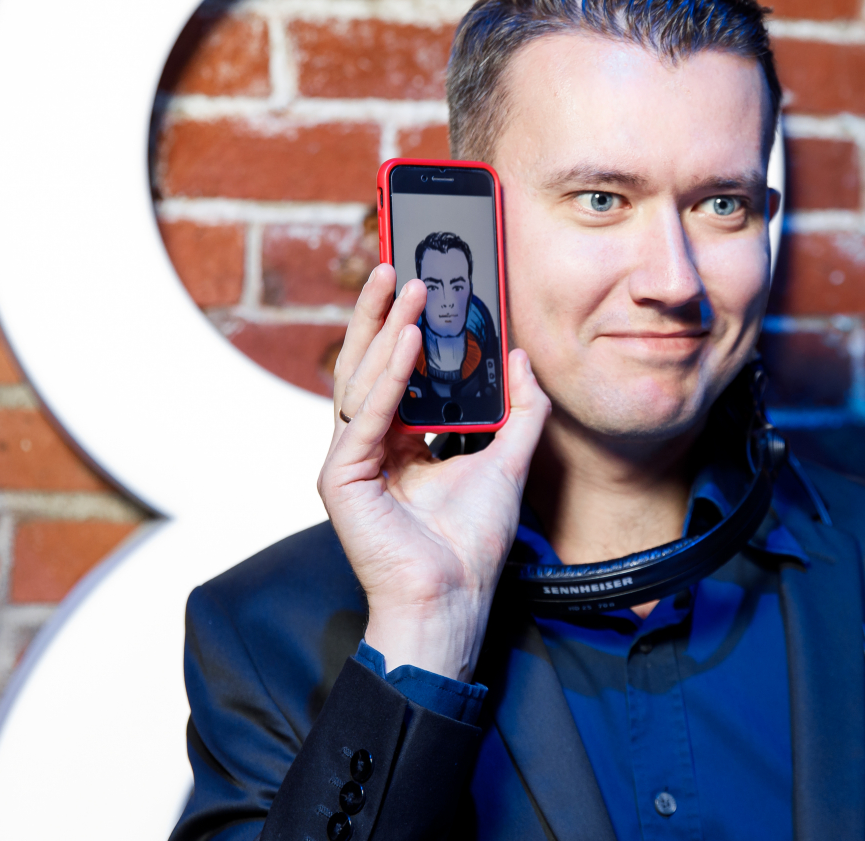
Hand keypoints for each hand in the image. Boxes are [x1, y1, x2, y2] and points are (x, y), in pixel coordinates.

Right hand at [317, 265, 550, 681]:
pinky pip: (366, 418)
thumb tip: (523, 358)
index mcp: (398, 439)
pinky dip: (388, 379)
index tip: (417, 282)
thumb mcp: (507, 460)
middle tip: (399, 266)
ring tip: (406, 288)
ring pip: (361, 380)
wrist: (454, 599)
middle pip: (368, 364)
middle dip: (381, 313)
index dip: (401, 324)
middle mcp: (368, 443)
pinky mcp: (341, 479)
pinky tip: (408, 344)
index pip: (394, 369)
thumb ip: (519, 410)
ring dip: (384, 331)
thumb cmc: (471, 543)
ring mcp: (349, 460)